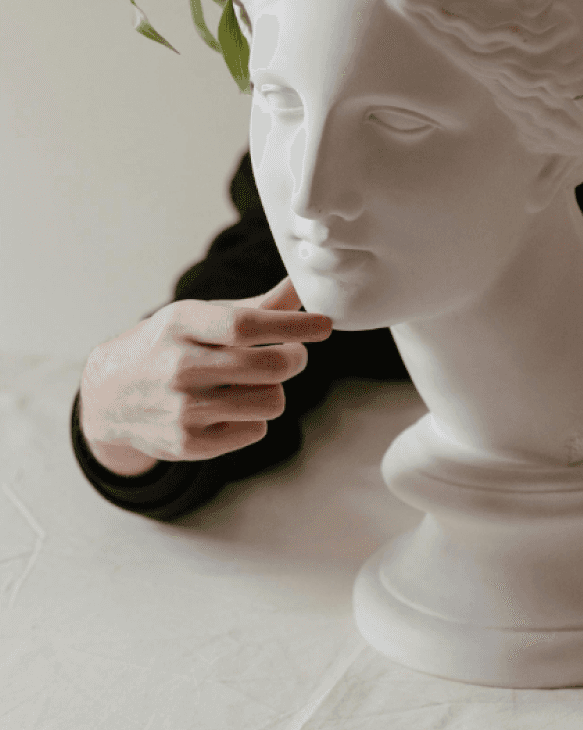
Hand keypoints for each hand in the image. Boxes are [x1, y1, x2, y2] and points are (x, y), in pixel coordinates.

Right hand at [79, 276, 332, 474]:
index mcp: (182, 323)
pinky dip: (254, 417)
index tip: (325, 325)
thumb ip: (256, 306)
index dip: (294, 326)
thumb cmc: (168, 345)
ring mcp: (183, 409)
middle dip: (294, 359)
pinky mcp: (188, 444)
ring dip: (274, 390)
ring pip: (270, 401)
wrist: (109, 395)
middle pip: (270, 367)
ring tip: (254, 382)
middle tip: (292, 355)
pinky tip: (231, 407)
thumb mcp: (200, 316)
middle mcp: (180, 366)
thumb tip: (303, 285)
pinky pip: (255, 430)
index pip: (247, 325)